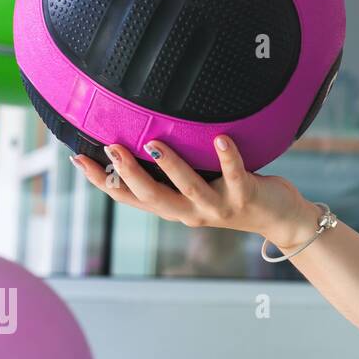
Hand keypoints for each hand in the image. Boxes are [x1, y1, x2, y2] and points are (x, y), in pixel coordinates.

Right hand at [71, 136, 322, 249]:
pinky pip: (235, 175)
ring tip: (154, 143)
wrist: (280, 219)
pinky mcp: (246, 196)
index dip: (102, 181)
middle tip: (111, 147)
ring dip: (171, 166)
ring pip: (190, 187)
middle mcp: (191, 211)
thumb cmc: (233, 194)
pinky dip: (228, 157)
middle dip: (129, 173)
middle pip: (153, 196)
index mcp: (174, 208)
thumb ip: (173, 174)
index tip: (78, 159)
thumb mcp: (197, 187)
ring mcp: (218, 206)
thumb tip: (144, 140)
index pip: (130, 198)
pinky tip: (221, 138)